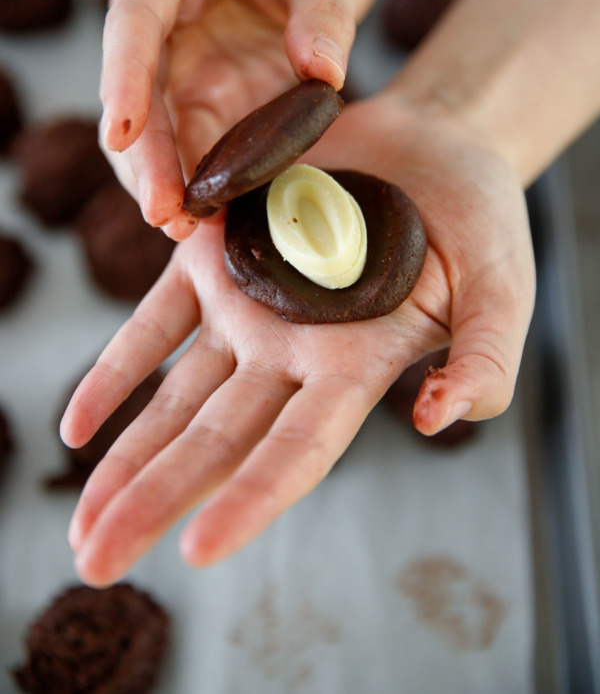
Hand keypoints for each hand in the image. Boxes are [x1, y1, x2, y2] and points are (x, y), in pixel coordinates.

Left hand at [61, 96, 534, 586]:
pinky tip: (75, 426)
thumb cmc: (478, 221)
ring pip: (175, 396)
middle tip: (97, 566)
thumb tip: (435, 417)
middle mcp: (291, 353)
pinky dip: (114, 370)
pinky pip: (153, 321)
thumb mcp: (501, 289)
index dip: (251, 500)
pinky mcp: (216, 255)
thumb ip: (484, 358)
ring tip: (78, 522)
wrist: (430, 146)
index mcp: (356, 369)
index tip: (196, 552)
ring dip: (125, 457)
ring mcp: (248, 307)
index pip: (297, 450)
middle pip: (216, 440)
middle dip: (157, 501)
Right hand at [99, 0, 381, 239]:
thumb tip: (322, 73)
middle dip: (144, 156)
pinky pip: (192, 148)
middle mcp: (163, 20)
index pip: (133, 22)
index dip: (122, 78)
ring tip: (185, 232)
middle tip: (163, 213)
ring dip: (165, 181)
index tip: (119, 133)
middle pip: (134, 92)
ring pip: (153, 132)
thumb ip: (326, 16)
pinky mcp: (206, 99)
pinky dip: (199, 183)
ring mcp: (181, 64)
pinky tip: (212, 221)